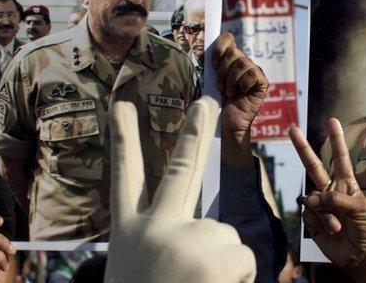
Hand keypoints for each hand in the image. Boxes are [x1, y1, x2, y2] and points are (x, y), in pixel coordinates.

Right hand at [104, 97, 255, 282]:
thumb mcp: (139, 269)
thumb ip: (164, 241)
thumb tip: (211, 231)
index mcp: (129, 235)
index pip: (124, 177)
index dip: (123, 139)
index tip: (122, 105)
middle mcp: (155, 229)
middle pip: (179, 168)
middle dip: (194, 131)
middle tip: (207, 100)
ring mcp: (186, 238)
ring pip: (225, 236)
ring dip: (222, 265)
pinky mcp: (218, 254)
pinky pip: (243, 259)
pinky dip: (236, 279)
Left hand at [212, 33, 267, 165]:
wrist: (229, 121)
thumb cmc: (219, 101)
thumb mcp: (212, 79)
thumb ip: (212, 64)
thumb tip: (204, 51)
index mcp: (231, 59)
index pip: (228, 39)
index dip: (219, 47)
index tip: (213, 64)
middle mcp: (244, 62)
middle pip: (233, 53)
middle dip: (222, 71)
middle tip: (221, 86)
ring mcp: (254, 71)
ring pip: (241, 63)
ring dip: (230, 81)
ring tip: (229, 92)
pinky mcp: (262, 81)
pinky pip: (251, 74)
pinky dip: (242, 85)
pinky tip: (241, 93)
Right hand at [290, 119, 365, 282]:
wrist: (362, 256)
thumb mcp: (359, 208)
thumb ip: (335, 198)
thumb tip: (311, 198)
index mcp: (346, 184)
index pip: (340, 157)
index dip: (336, 140)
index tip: (332, 121)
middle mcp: (330, 191)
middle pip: (313, 166)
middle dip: (303, 148)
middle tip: (292, 129)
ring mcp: (320, 205)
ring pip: (311, 199)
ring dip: (325, 213)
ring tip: (339, 227)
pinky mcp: (311, 221)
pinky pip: (307, 215)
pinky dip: (318, 223)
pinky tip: (330, 231)